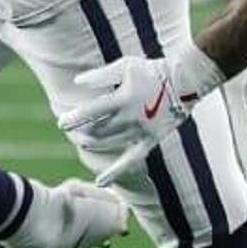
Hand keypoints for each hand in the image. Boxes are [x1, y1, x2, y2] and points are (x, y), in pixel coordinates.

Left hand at [60, 41, 224, 185]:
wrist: (184, 82)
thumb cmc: (151, 70)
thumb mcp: (124, 66)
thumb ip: (101, 75)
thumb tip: (77, 81)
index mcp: (124, 98)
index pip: (92, 112)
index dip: (75, 119)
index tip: (62, 123)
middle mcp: (132, 118)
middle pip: (98, 131)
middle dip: (81, 131)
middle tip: (72, 128)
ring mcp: (142, 132)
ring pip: (110, 144)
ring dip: (92, 144)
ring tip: (82, 141)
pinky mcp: (151, 140)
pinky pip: (131, 161)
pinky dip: (115, 172)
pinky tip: (100, 182)